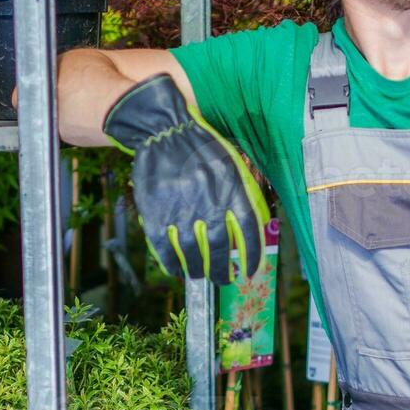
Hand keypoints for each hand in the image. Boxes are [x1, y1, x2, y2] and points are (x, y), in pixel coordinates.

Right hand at [103, 74, 269, 282]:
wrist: (162, 131)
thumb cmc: (199, 146)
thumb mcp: (229, 163)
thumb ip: (241, 192)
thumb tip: (253, 222)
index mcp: (231, 189)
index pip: (248, 232)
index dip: (251, 256)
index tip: (250, 270)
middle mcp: (208, 203)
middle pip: (218, 249)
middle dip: (222, 271)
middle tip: (224, 279)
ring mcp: (179, 210)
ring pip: (191, 253)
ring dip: (197, 270)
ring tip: (199, 276)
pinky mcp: (155, 213)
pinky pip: (165, 247)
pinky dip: (171, 263)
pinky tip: (176, 270)